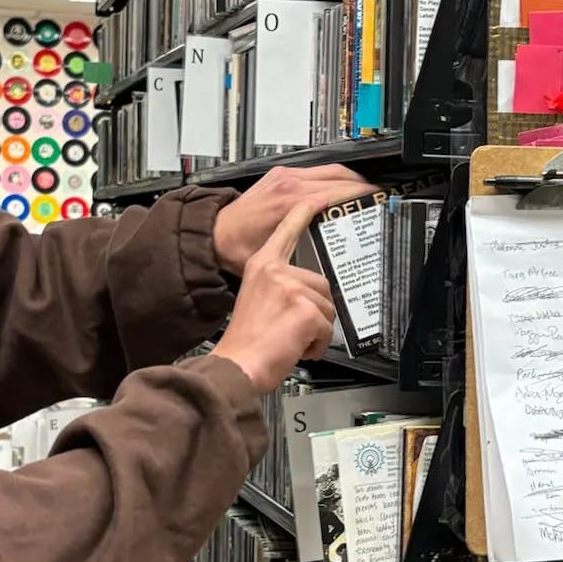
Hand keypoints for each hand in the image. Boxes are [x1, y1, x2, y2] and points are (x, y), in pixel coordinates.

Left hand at [211, 164, 376, 275]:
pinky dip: (334, 178)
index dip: (359, 196)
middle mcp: (288, 182)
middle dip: (361, 185)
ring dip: (349, 179)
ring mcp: (285, 176)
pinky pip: (317, 170)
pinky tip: (342, 190)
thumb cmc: (238, 247)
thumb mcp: (273, 256)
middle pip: (338, 175)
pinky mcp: (281, 175)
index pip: (335, 191)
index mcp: (289, 201)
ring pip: (330, 169)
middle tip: (378, 197)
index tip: (376, 201)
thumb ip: (299, 254)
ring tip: (365, 193)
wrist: (214, 235)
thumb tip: (325, 263)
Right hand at [212, 204, 337, 392]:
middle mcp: (275, 272)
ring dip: (315, 331)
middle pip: (320, 284)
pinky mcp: (304, 309)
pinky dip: (316, 345)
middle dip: (314, 312)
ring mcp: (290, 288)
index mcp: (261, 266)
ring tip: (291, 341)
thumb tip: (306, 297)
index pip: (286, 231)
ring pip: (327, 308)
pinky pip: (327, 328)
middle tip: (291, 330)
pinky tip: (297, 349)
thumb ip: (279, 288)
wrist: (236, 366)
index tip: (319, 195)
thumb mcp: (256, 301)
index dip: (304, 212)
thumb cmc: (245, 341)